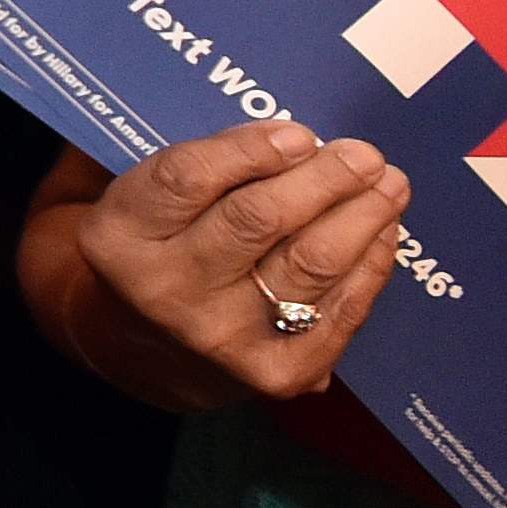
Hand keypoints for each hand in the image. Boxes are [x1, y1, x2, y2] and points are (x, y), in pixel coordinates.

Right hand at [72, 120, 406, 399]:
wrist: (152, 348)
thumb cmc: (161, 247)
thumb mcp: (149, 201)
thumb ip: (206, 167)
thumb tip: (299, 142)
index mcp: (118, 237)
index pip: (186, 179)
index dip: (249, 150)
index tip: (299, 134)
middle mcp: (163, 290)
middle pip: (257, 219)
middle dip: (323, 179)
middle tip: (362, 154)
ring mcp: (220, 337)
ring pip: (309, 262)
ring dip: (361, 216)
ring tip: (387, 186)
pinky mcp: (273, 373)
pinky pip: (338, 311)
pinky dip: (369, 266)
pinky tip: (382, 233)